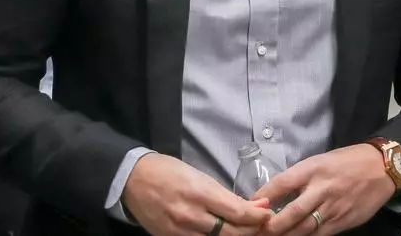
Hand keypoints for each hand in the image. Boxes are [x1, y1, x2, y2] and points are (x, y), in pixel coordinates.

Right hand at [121, 153, 272, 235]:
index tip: (267, 213)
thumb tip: (253, 205)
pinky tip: (223, 234)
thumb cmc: (168, 171)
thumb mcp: (199, 176)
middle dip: (252, 230)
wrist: (132, 179)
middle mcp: (191, 215)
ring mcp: (180, 231)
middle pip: (232, 233)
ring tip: (245, 230)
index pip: (238, 213)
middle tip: (262, 224)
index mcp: (200, 193)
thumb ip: (225, 195)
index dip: (258, 216)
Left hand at [253, 144, 395, 234]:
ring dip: (286, 235)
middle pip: (291, 213)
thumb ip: (301, 178)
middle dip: (272, 226)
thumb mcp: (321, 161)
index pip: (282, 183)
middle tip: (257, 230)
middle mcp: (322, 189)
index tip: (251, 205)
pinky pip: (320, 234)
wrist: (382, 168)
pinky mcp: (343, 221)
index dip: (263, 196)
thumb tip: (277, 195)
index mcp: (313, 169)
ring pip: (304, 229)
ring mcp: (333, 208)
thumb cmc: (348, 161)